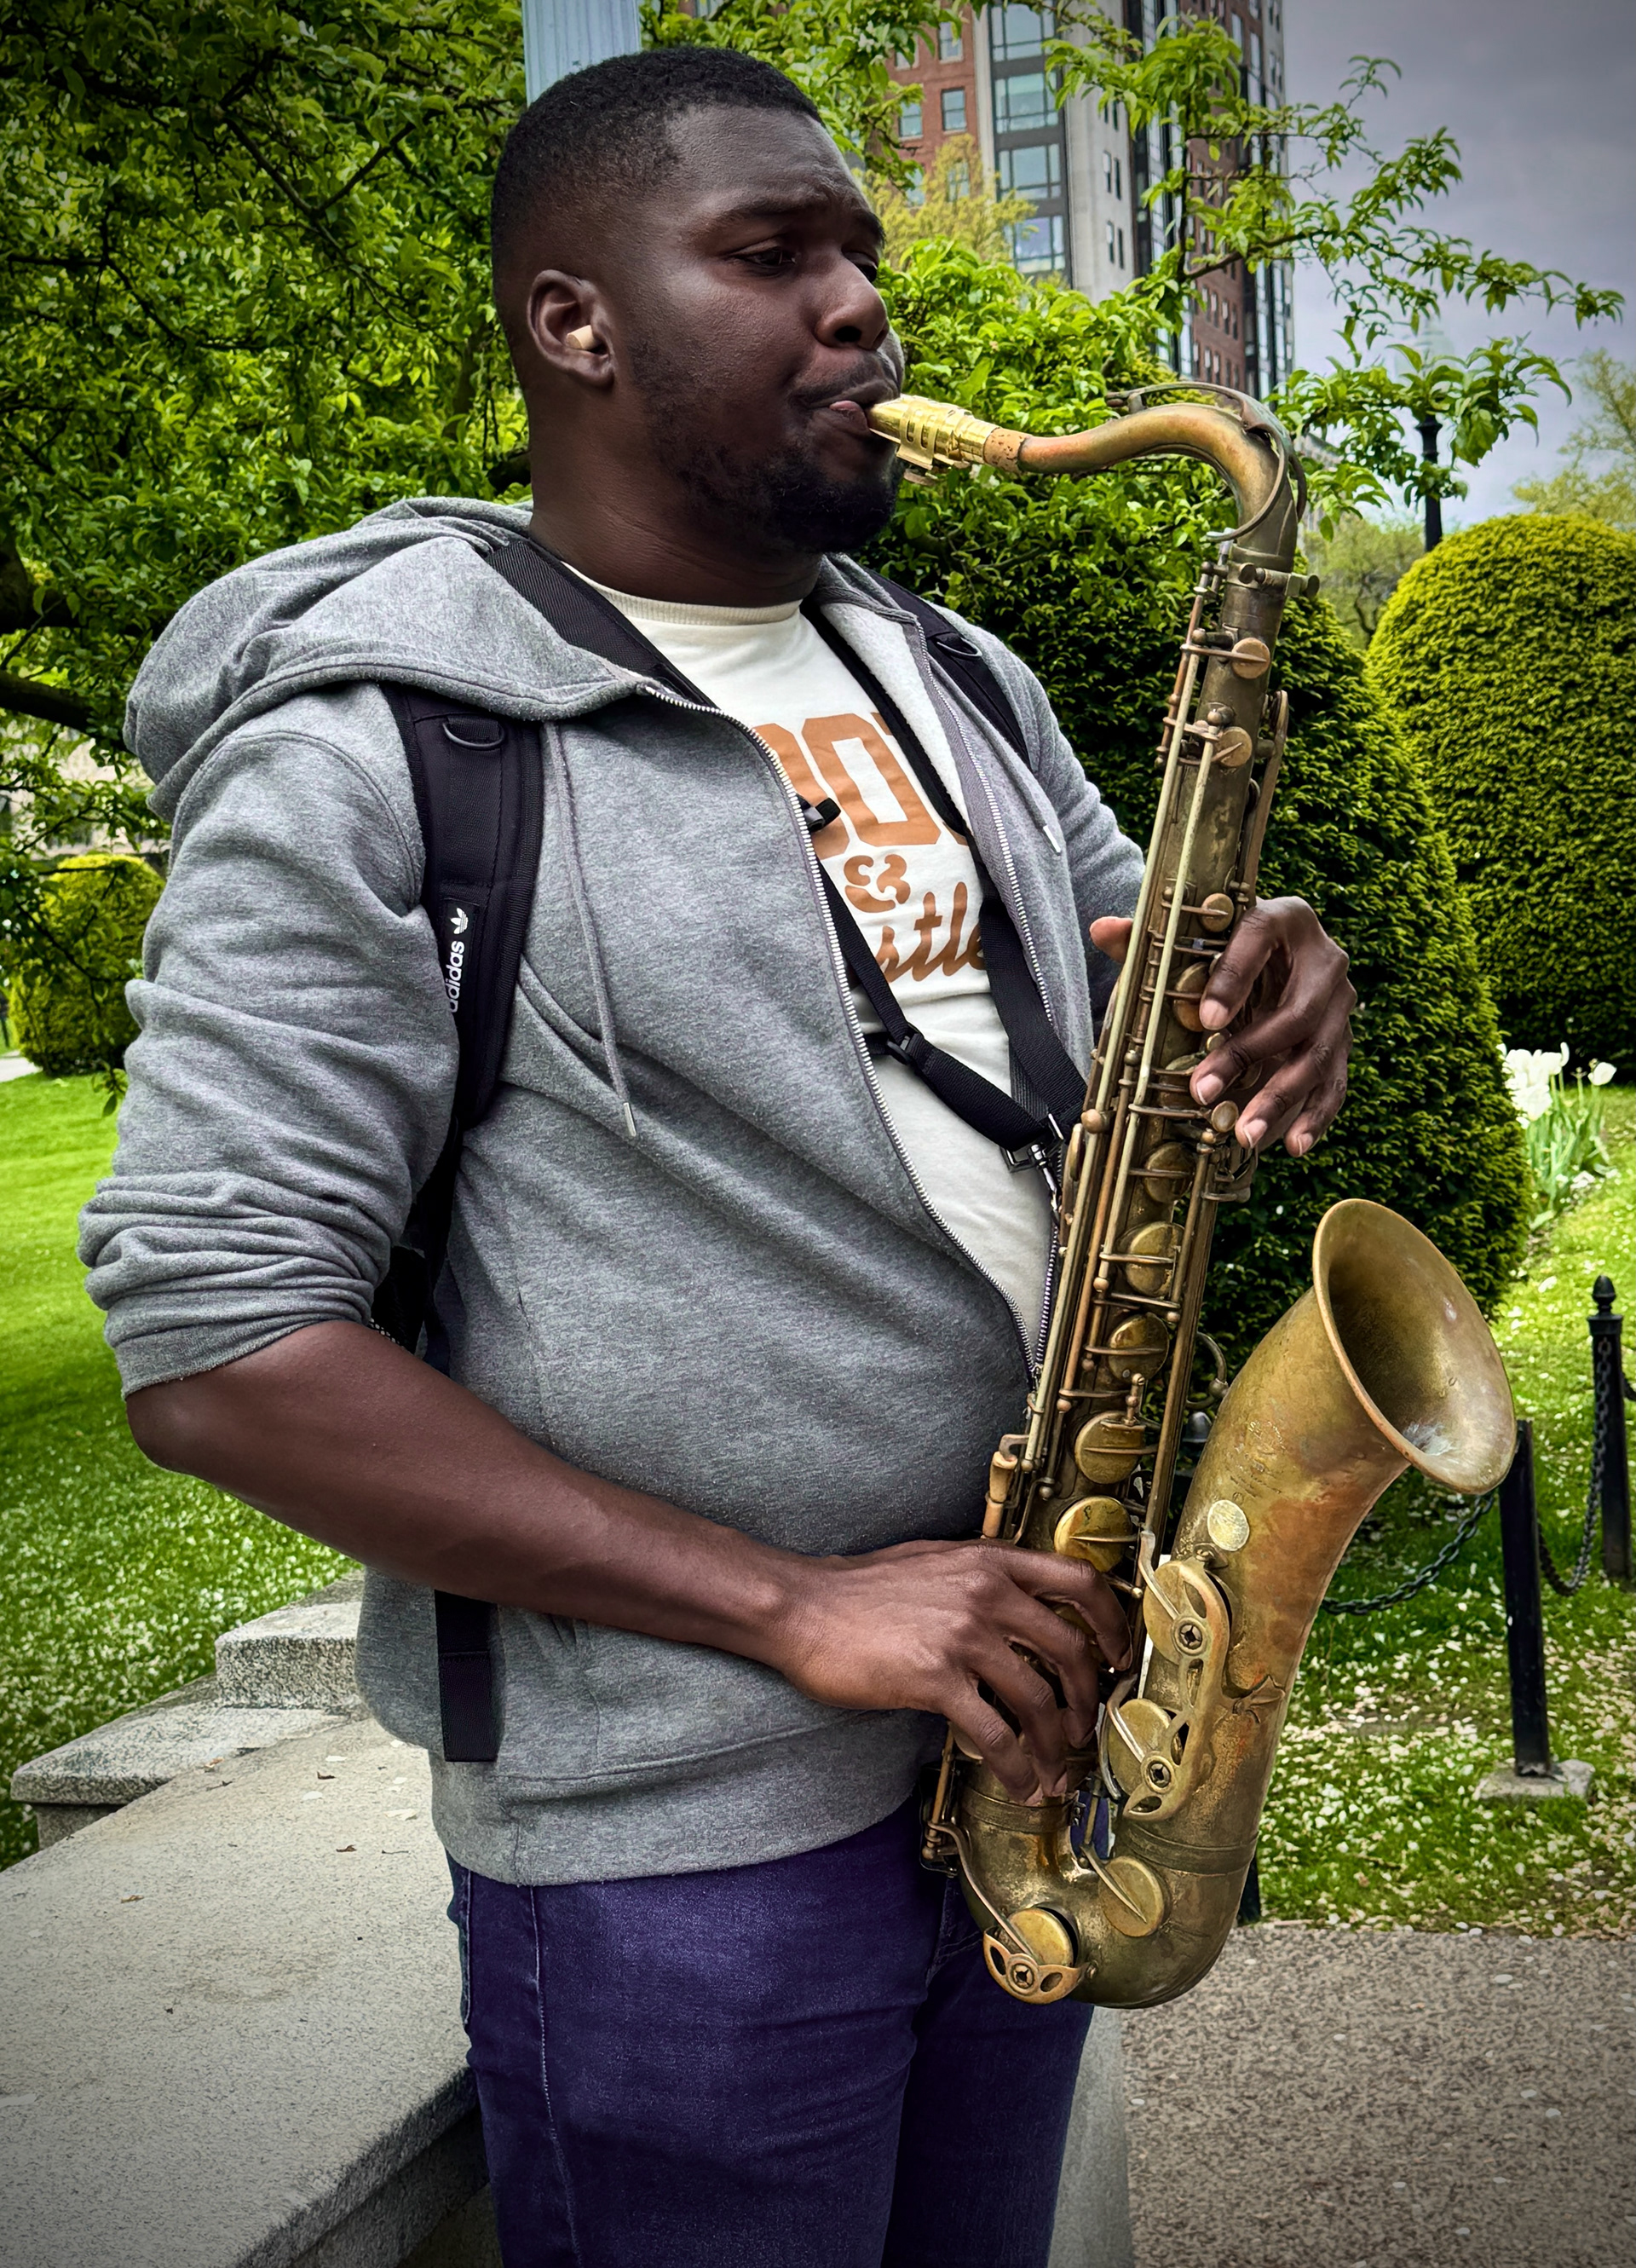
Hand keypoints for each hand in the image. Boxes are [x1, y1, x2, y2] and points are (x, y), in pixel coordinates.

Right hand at [769, 1538, 1131, 1804]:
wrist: (802, 1608)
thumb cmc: (861, 1589)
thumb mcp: (934, 1560)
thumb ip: (981, 1575)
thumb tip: (1022, 1602)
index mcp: (990, 1560)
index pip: (1079, 1583)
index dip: (1112, 1624)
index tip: (1119, 1657)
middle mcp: (986, 1592)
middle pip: (1071, 1651)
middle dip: (1087, 1700)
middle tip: (1084, 1728)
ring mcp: (963, 1634)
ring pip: (1039, 1699)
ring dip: (1055, 1744)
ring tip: (1053, 1767)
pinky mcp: (937, 1677)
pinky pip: (996, 1733)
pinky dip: (1017, 1768)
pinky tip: (1019, 1785)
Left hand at [1088, 896, 1353, 1155]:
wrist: (1276, 952)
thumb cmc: (1226, 944)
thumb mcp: (1191, 938)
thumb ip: (1148, 937)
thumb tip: (1103, 930)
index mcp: (1282, 919)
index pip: (1260, 941)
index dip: (1233, 981)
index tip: (1204, 1020)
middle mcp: (1323, 960)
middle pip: (1295, 1012)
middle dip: (1248, 1056)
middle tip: (1202, 1090)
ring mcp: (1339, 1004)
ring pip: (1317, 1055)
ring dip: (1279, 1099)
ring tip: (1243, 1133)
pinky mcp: (1342, 1040)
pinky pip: (1335, 1082)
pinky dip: (1315, 1116)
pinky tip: (1292, 1145)